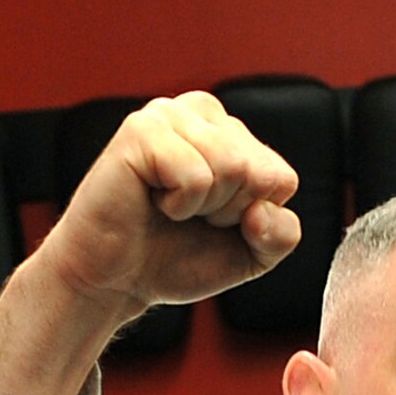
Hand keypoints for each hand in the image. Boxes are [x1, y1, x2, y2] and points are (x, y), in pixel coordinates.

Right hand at [39, 91, 300, 318]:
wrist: (113, 282)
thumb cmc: (174, 260)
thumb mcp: (249, 256)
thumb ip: (282, 235)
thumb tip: (262, 209)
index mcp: (231, 133)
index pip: (281, 178)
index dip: (252, 218)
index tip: (213, 223)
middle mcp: (202, 112)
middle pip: (258, 172)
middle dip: (227, 213)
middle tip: (186, 218)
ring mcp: (170, 115)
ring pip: (232, 167)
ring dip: (201, 208)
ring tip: (168, 209)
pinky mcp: (142, 130)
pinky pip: (195, 176)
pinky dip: (177, 205)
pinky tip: (151, 201)